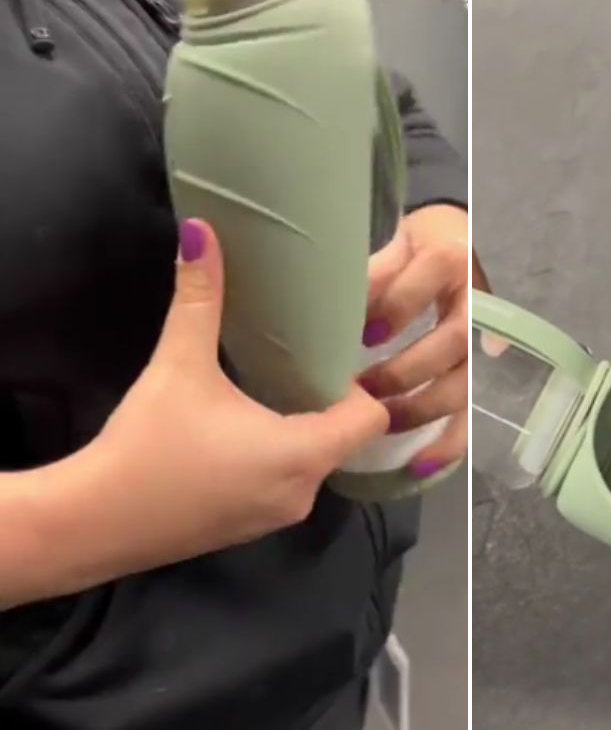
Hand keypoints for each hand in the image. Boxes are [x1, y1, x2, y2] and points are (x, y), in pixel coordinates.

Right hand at [33, 220, 387, 592]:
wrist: (89, 525)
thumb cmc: (147, 445)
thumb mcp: (179, 365)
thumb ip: (199, 298)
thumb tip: (202, 230)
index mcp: (305, 454)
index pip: (371, 417)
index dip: (358, 384)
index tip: (328, 356)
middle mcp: (305, 493)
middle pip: (345, 438)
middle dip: (327, 401)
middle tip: (297, 362)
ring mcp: (278, 518)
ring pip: (315, 462)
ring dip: (301, 429)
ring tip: (268, 390)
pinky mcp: (251, 530)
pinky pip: (287, 484)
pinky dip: (278, 457)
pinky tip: (240, 432)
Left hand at [359, 205, 470, 475]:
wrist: (460, 246)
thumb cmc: (417, 246)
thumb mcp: (396, 243)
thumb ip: (372, 269)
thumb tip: (324, 301)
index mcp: (451, 258)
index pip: (430, 277)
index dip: (399, 305)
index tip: (366, 332)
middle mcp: (476, 301)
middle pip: (452, 343)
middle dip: (406, 370)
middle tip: (364, 388)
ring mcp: (482, 342)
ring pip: (463, 384)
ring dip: (421, 408)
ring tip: (383, 421)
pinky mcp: (480, 375)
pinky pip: (471, 415)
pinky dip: (448, 443)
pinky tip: (420, 465)